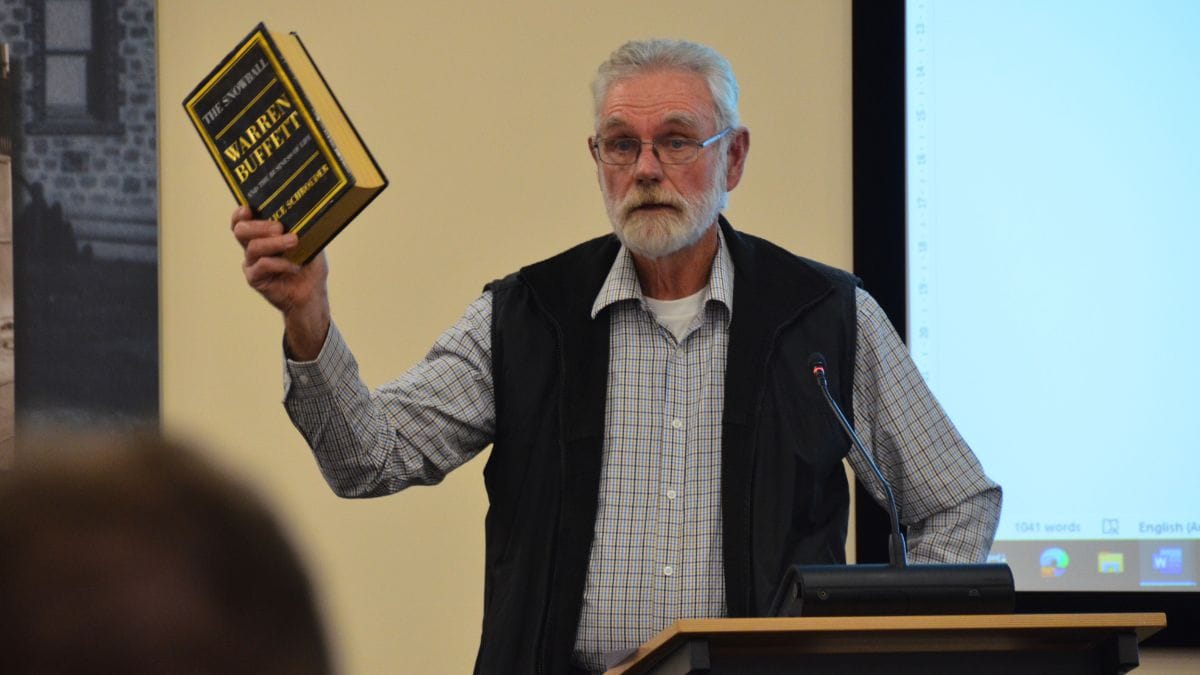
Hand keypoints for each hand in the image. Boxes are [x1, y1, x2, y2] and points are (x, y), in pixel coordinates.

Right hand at [231, 205, 329, 358]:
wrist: (312, 294)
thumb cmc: (309, 266)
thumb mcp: (309, 242)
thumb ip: (302, 228)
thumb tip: (303, 210)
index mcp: (261, 236)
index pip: (242, 221)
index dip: (240, 214)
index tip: (249, 208)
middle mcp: (252, 248)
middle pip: (241, 230)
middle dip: (260, 226)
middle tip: (279, 228)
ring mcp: (252, 264)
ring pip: (253, 247)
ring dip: (274, 243)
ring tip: (293, 242)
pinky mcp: (255, 279)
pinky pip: (263, 265)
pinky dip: (281, 263)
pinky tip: (295, 266)